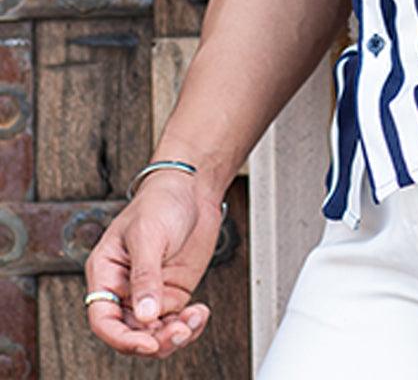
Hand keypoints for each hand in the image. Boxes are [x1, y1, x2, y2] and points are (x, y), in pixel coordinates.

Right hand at [84, 171, 223, 357]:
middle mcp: (125, 288)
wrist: (193, 187)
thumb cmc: (161, 200)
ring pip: (154, 333)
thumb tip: (144, 315)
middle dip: (154, 340)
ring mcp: (150, 293)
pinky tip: (200, 313)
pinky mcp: (172, 293)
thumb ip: (145, 276)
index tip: (147, 343)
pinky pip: (175, 322)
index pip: (103, 319)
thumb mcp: (149, 235)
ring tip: (192, 321)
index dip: (122, 338)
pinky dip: (189, 325)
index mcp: (106, 273)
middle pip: (131, 333)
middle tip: (178, 332)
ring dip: (174, 336)